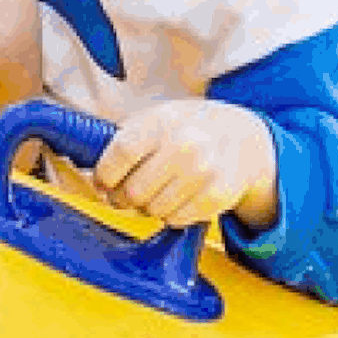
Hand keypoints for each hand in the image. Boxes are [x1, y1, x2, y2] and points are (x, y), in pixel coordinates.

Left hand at [87, 99, 278, 231]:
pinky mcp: (217, 196)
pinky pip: (176, 219)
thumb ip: (125, 142)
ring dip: (147, 207)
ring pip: (153, 210)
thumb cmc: (189, 129)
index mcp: (162, 122)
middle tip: (124, 194)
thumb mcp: (157, 119)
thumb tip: (93, 177)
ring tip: (155, 191)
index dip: (104, 175)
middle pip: (133, 190)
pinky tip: (176, 196)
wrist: (244, 138)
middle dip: (121, 198)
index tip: (102, 182)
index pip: (120, 154)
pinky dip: (170, 214)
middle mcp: (184, 146)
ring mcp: (204, 172)